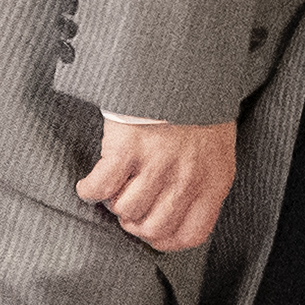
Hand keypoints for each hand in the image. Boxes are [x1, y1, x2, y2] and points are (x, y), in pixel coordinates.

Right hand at [79, 114, 236, 254]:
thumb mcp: (216, 148)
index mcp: (214, 180)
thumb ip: (203, 181)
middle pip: (152, 229)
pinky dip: (89, 189)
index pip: (191, 235)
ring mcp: (157, 163)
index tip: (151, 233)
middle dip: (135, 223)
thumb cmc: (197, 107)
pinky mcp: (128, 147)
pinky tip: (90, 182)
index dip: (166, 241)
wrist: (182, 63)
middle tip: (128, 206)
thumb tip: (177, 215)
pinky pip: (100, 187)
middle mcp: (187, 177)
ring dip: (114, 202)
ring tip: (115, 184)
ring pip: (125, 210)